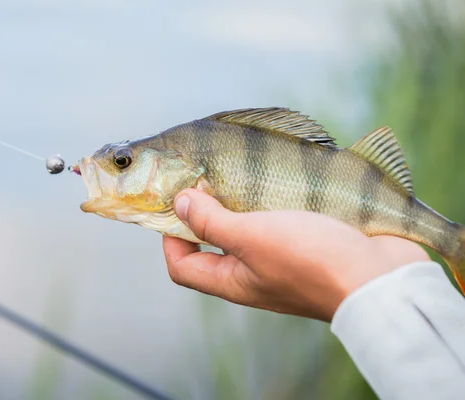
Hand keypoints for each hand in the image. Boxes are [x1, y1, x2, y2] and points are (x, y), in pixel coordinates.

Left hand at [162, 189, 429, 321]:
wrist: (381, 278)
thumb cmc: (311, 260)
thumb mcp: (252, 238)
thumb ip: (212, 221)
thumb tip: (180, 203)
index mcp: (233, 280)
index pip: (182, 266)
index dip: (169, 237)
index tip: (177, 203)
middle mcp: (252, 273)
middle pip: (213, 244)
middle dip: (205, 212)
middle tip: (206, 177)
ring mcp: (281, 260)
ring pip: (246, 229)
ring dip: (238, 203)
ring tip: (237, 173)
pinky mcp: (307, 243)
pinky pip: (278, 222)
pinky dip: (269, 202)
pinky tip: (274, 180)